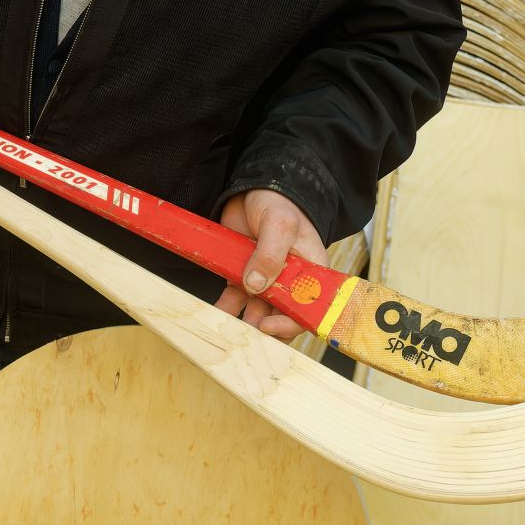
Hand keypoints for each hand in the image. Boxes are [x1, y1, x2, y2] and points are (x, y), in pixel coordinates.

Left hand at [213, 189, 327, 340]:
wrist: (253, 189)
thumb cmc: (280, 203)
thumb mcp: (280, 224)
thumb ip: (271, 254)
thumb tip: (256, 285)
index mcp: (310, 272)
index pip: (306, 308)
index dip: (290, 322)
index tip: (268, 325)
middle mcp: (290, 281)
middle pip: (281, 316)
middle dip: (264, 328)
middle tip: (244, 336)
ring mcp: (266, 280)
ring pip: (256, 311)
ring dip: (242, 323)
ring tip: (225, 329)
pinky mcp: (243, 275)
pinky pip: (235, 298)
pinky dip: (225, 307)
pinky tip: (215, 312)